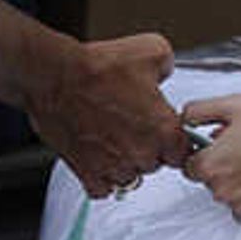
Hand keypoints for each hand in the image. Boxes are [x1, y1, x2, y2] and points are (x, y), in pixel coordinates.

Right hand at [25, 32, 186, 197]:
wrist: (56, 75)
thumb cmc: (98, 66)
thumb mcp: (152, 50)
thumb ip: (167, 67)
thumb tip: (165, 72)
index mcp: (164, 129)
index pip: (184, 152)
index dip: (174, 142)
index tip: (164, 134)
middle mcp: (142, 152)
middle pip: (155, 164)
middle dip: (147, 149)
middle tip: (132, 129)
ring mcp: (114, 165)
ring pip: (130, 177)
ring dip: (124, 164)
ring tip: (112, 141)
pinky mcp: (86, 171)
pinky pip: (102, 189)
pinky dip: (101, 179)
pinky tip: (98, 160)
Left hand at [179, 91, 240, 226]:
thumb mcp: (233, 104)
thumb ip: (197, 111)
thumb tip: (183, 120)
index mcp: (210, 165)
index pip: (190, 166)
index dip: (204, 152)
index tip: (221, 145)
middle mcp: (223, 191)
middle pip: (210, 181)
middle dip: (222, 166)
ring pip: (228, 196)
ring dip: (238, 183)